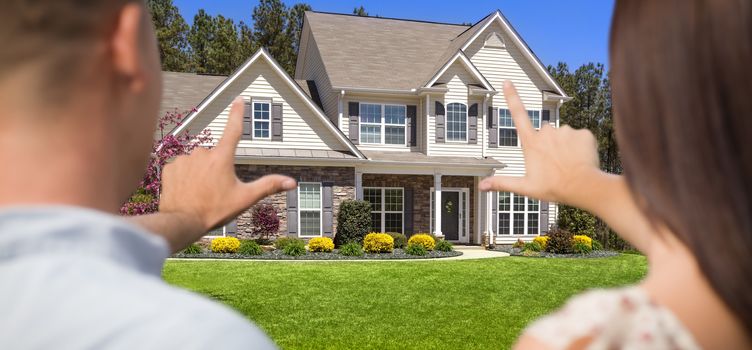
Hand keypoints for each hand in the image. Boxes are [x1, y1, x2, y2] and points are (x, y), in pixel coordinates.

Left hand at [159, 97, 296, 234]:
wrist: (181, 222)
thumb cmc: (214, 211)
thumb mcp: (245, 199)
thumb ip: (268, 186)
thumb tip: (292, 182)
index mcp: (222, 158)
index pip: (233, 130)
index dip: (237, 113)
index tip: (238, 99)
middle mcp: (202, 153)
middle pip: (214, 156)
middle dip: (216, 169)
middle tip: (215, 191)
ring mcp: (184, 158)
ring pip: (197, 162)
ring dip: (200, 173)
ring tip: (199, 193)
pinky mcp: (170, 166)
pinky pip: (181, 167)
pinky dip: (185, 177)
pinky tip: (186, 191)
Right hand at [478, 81, 600, 204]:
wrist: (584, 187)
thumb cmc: (553, 188)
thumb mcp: (525, 187)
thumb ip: (502, 183)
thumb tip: (481, 186)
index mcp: (531, 142)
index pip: (518, 115)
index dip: (512, 97)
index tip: (507, 82)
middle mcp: (547, 132)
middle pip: (545, 132)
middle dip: (548, 143)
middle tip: (554, 163)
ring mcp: (566, 131)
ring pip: (564, 135)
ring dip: (566, 146)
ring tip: (568, 164)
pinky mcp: (583, 133)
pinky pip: (581, 137)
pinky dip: (581, 147)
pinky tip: (581, 160)